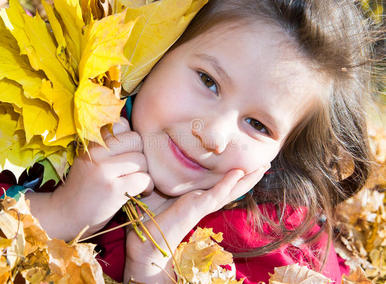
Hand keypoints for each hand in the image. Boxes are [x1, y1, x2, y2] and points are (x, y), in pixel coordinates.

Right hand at [27, 117, 153, 239]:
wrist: (66, 214)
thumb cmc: (84, 185)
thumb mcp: (89, 157)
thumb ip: (108, 143)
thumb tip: (135, 131)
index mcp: (90, 141)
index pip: (122, 124)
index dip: (129, 138)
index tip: (125, 153)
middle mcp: (96, 152)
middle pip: (136, 140)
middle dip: (140, 155)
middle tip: (134, 169)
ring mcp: (104, 170)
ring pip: (142, 160)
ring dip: (144, 172)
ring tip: (136, 182)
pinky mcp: (114, 189)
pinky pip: (144, 178)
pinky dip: (147, 186)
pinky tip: (140, 192)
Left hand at [124, 164, 269, 282]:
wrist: (144, 244)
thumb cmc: (147, 218)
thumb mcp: (157, 191)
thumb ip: (163, 179)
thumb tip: (157, 163)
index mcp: (194, 198)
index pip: (218, 185)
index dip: (232, 175)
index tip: (244, 163)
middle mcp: (201, 201)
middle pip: (230, 187)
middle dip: (248, 176)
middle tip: (264, 164)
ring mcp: (201, 205)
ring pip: (229, 190)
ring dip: (247, 179)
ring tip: (262, 167)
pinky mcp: (196, 208)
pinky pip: (216, 195)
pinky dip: (227, 184)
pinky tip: (239, 173)